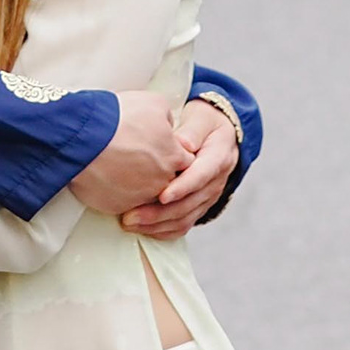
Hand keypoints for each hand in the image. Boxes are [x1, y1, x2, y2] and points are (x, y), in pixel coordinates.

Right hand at [66, 89, 188, 218]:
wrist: (82, 137)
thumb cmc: (117, 118)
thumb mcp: (154, 103)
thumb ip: (167, 118)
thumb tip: (166, 126)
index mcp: (173, 157)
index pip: (185, 161)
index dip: (171, 151)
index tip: (159, 146)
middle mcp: (160, 182)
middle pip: (166, 179)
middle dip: (154, 168)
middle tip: (136, 153)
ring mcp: (139, 197)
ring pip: (144, 193)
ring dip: (135, 182)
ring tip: (119, 164)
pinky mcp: (117, 206)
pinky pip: (121, 201)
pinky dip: (115, 190)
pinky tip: (106, 175)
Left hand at [118, 96, 236, 239]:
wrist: (219, 135)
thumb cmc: (205, 123)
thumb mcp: (202, 119)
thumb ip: (192, 131)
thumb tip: (182, 145)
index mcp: (218, 159)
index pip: (201, 177)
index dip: (182, 188)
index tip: (161, 195)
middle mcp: (215, 182)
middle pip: (189, 204)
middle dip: (159, 213)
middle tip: (131, 215)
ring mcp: (207, 197)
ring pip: (184, 218)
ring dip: (157, 224)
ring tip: (130, 223)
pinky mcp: (198, 206)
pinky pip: (183, 225)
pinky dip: (162, 230)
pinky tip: (143, 229)